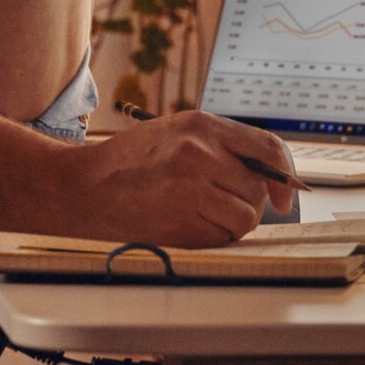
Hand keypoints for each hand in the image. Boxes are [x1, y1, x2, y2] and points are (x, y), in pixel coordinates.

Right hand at [51, 110, 291, 248]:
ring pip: (243, 218)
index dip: (283, 176)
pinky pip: (220, 238)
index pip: (267, 148)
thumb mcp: (176, 134)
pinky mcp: (180, 223)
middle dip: (245, 204)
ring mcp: (190, 189)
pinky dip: (210, 237)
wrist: (82, 188)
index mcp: (201, 125)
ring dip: (230, 224)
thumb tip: (271, 180)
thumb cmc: (130, 163)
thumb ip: (221, 147)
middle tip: (216, 204)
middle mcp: (199, 153)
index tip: (283, 196)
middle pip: (256, 190)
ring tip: (199, 215)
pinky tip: (183, 224)